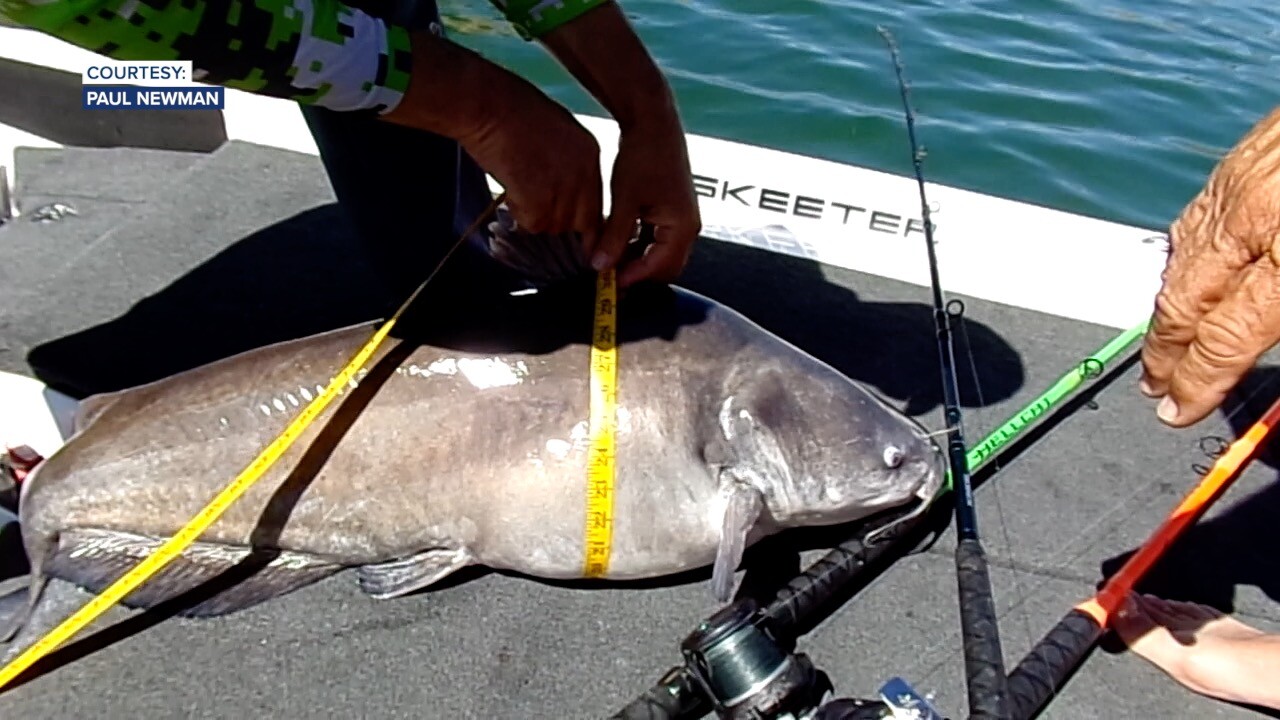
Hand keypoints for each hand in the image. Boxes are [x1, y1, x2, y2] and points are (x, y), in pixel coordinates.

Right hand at [383, 32, 603, 242]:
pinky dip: (518, 213)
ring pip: (554, 225)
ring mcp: (565, 188)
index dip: (578, 216)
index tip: (565, 220)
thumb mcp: (555, 129)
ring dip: (535, 215)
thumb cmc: (510, 108)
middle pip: (580, 221)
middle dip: (556, 218)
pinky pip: (532, 223)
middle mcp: (585, 173)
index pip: (596, 203)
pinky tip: (509, 190)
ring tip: (517, 186)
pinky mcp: (541, 201)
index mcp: (590, 153)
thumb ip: (567, 161)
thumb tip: (560, 187)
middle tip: (533, 203)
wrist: (487, 104)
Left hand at [592, 113, 700, 287]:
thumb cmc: (643, 157)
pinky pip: (658, 240)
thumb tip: (599, 266)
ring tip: (608, 259)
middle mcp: (688, 227)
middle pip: (664, 268)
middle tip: (606, 276)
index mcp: (682, 227)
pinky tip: (616, 242)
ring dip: (636, 260)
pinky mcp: (673, 212)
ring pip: (660, 255)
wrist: (653, 124)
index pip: (658, 268)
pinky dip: (639, 245)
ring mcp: (682, 220)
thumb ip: (614, 237)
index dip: (631, 278)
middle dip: (637, 274)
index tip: (606, 283)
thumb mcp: (625, 200)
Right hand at [1139, 106, 1279, 426]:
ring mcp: (1237, 192)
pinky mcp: (1237, 165)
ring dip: (1165, 312)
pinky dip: (1181, 261)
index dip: (1196, 383)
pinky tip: (1183, 277)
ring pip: (1180, 264)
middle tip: (1156, 387)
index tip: (1177, 410)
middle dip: (1164, 354)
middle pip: (1184, 305)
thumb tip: (1253, 350)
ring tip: (1161, 345)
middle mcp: (1253, 225)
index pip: (1222, 340)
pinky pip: (1192, 225)